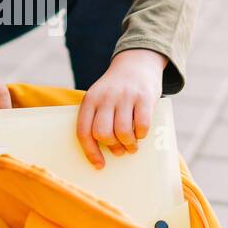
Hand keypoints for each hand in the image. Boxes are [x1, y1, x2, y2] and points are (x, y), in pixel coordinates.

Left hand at [76, 49, 166, 168]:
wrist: (136, 62)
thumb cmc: (116, 90)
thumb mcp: (100, 98)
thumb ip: (98, 119)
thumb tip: (103, 153)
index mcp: (90, 100)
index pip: (83, 131)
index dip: (90, 152)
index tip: (99, 165)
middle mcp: (105, 97)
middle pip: (102, 133)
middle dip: (112, 147)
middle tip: (119, 150)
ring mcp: (125, 96)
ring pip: (123, 132)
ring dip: (129, 145)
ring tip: (132, 145)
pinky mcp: (144, 97)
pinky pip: (142, 125)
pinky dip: (142, 135)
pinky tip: (141, 133)